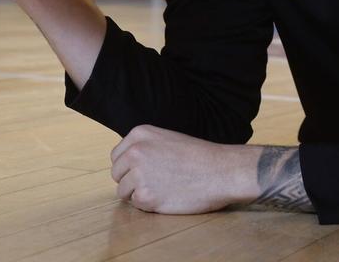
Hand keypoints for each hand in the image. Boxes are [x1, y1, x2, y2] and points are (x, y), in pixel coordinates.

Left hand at [110, 126, 256, 213]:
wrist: (221, 171)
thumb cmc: (199, 156)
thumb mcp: (168, 139)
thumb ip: (146, 147)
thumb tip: (126, 165)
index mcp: (140, 134)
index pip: (117, 156)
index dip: (129, 166)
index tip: (145, 170)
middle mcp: (135, 152)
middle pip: (117, 174)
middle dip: (131, 181)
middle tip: (155, 182)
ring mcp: (139, 174)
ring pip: (123, 191)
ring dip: (139, 194)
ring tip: (163, 188)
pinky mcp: (146, 196)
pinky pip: (136, 204)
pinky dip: (149, 205)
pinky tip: (167, 196)